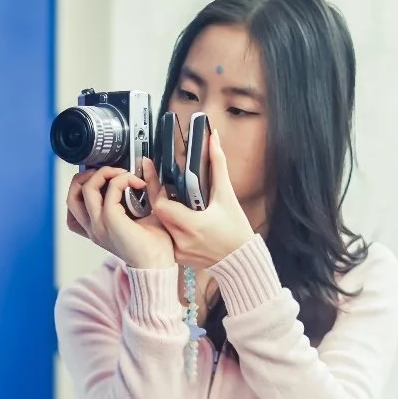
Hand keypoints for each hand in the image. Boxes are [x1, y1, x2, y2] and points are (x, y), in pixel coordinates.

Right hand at [66, 165, 174, 269]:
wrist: (159, 265)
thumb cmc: (153, 246)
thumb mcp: (140, 214)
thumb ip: (137, 191)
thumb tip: (146, 166)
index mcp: (96, 229)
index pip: (74, 206)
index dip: (83, 187)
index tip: (105, 179)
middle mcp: (93, 227)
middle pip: (72, 195)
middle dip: (88, 176)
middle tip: (110, 172)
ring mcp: (99, 224)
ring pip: (86, 188)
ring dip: (105, 173)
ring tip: (124, 174)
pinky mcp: (111, 220)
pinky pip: (111, 189)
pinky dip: (123, 179)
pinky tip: (138, 183)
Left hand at [149, 128, 256, 269]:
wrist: (241, 259)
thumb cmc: (236, 229)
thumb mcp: (227, 195)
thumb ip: (218, 165)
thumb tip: (214, 139)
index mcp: (193, 225)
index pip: (161, 205)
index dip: (157, 190)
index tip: (156, 174)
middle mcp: (182, 240)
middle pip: (158, 214)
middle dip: (159, 197)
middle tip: (159, 182)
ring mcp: (179, 251)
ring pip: (161, 225)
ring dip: (164, 212)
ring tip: (170, 199)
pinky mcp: (178, 257)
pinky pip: (167, 238)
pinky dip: (170, 226)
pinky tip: (178, 218)